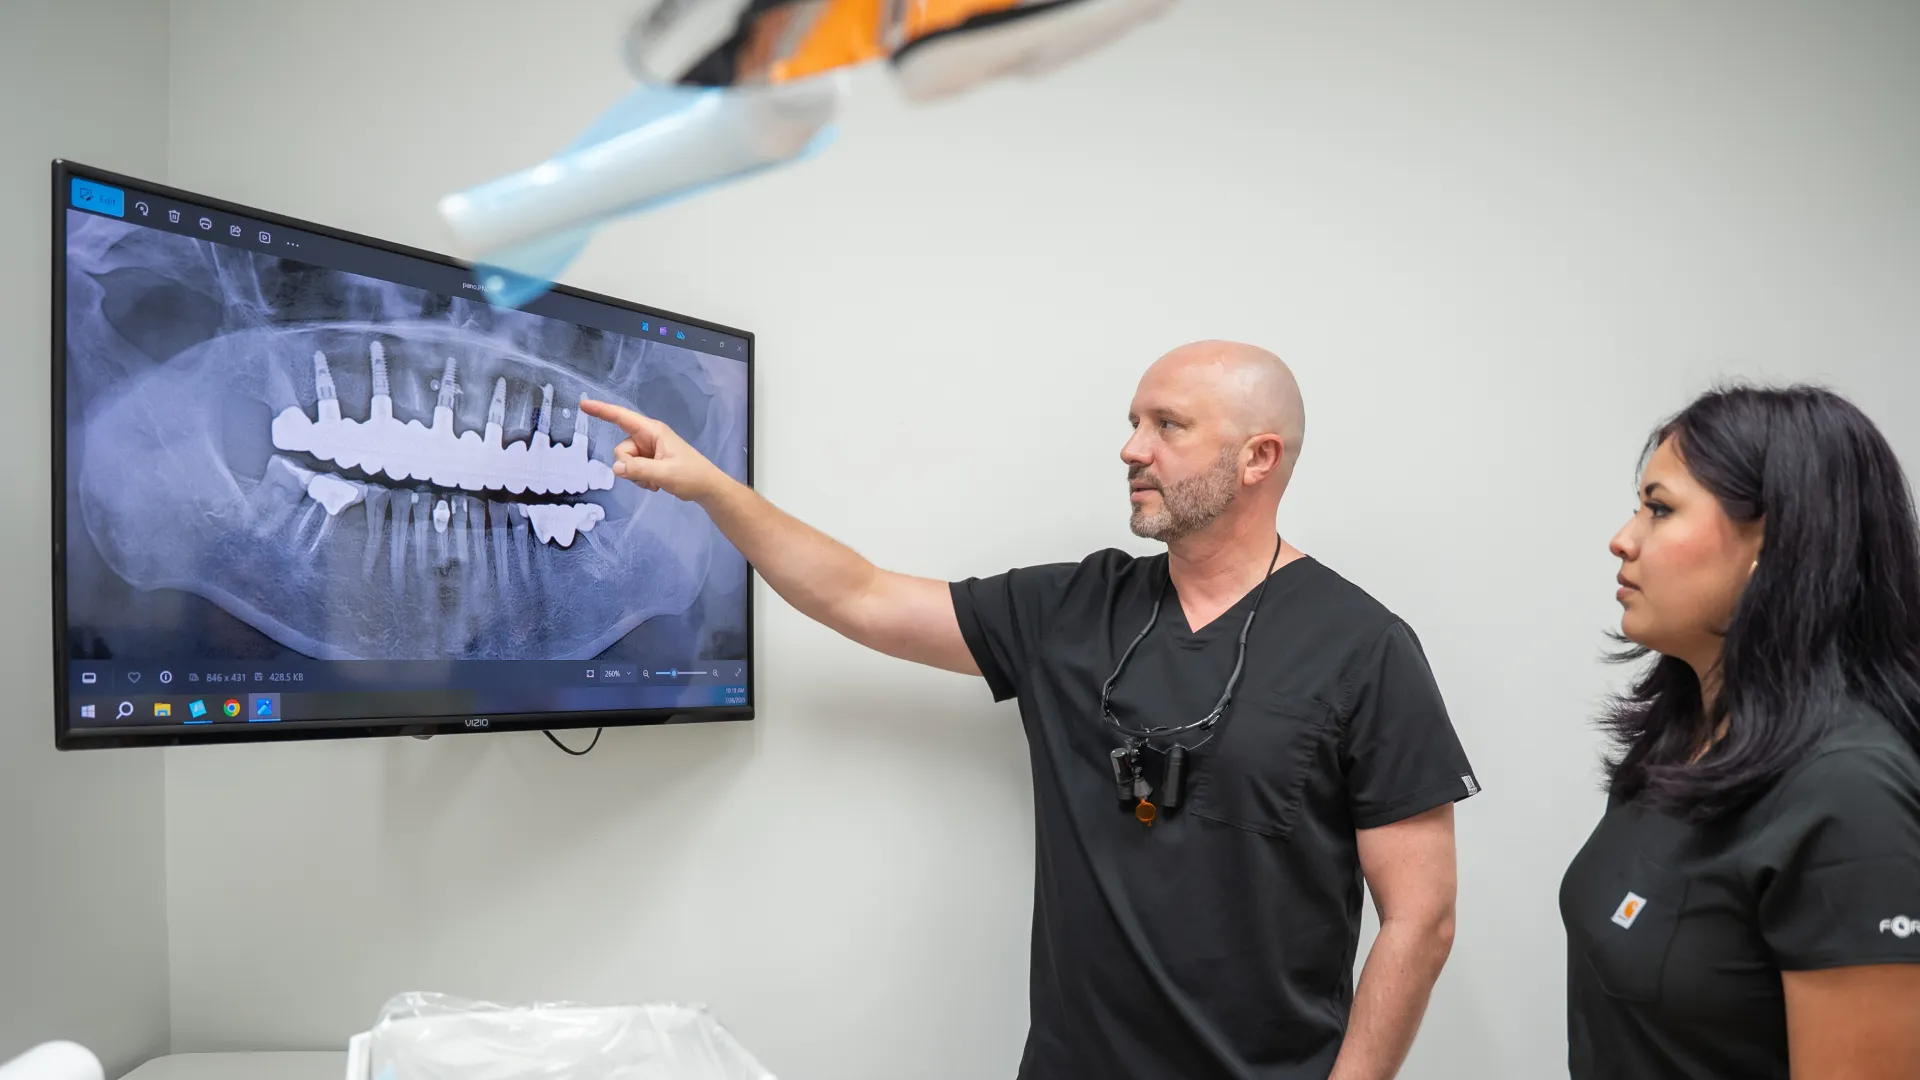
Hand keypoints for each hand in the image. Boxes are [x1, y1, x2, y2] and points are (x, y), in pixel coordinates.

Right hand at [578, 398, 728, 503]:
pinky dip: (641, 479)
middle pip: (621, 449)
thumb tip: (615, 467)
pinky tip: (656, 484)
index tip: (583, 404)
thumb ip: (639, 470)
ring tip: (656, 481)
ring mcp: (649, 449)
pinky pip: (633, 469)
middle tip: (649, 477)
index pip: (622, 417)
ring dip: (636, 475)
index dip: (602, 410)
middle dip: (629, 466)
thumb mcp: (665, 474)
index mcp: (653, 431)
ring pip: (626, 462)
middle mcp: (648, 437)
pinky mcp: (650, 461)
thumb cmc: (691, 476)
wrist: (707, 488)